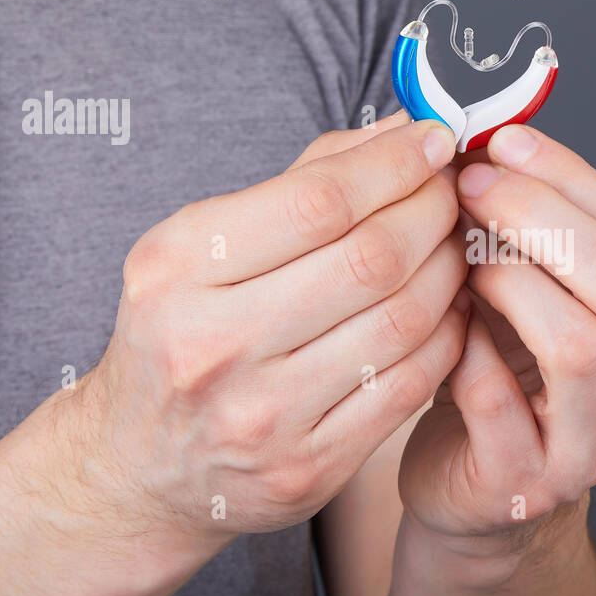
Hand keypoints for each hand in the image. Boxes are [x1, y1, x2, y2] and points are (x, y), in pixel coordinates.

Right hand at [73, 113, 468, 539]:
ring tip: (453, 244)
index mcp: (177, 269)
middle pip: (370, 259)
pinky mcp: (308, 466)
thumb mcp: (202, 246)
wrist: (142, 464)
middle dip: (432, 211)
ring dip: (448, 270)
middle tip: (453, 193)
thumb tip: (400, 129)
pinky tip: (448, 308)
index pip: (317, 201)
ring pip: (403, 320)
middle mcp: (212, 344)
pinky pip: (411, 385)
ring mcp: (262, 415)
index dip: (394, 164)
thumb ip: (303, 182)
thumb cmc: (183, 333)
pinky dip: (447, 335)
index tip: (434, 141)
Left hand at [397, 123, 595, 545]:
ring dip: (509, 280)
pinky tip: (448, 322)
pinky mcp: (532, 483)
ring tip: (462, 255)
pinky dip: (467, 350)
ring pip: (579, 344)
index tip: (505, 142)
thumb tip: (503, 139)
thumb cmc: (511, 372)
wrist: (476, 474)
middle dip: (538, 217)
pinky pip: (501, 402)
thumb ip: (549, 227)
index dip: (570, 178)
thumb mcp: (548, 292)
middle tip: (472, 187)